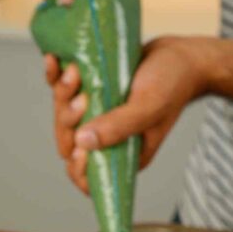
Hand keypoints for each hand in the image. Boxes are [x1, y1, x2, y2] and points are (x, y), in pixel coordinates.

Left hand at [46, 37, 212, 191]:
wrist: (179, 55)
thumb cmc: (172, 84)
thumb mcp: (148, 106)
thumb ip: (119, 126)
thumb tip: (83, 142)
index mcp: (123, 154)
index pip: (90, 177)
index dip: (77, 168)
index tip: (79, 148)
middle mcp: (107, 138)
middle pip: (69, 142)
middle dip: (67, 119)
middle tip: (84, 97)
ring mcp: (98, 115)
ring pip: (63, 114)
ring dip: (62, 93)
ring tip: (77, 72)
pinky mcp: (92, 92)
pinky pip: (63, 90)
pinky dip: (54, 76)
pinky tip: (52, 60)